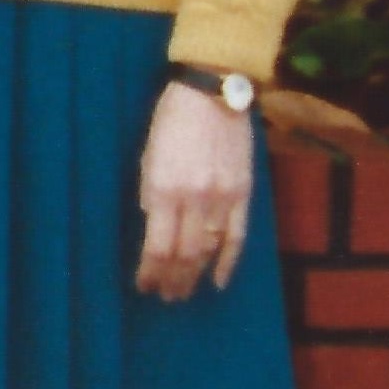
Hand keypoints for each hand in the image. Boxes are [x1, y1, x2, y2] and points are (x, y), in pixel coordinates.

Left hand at [134, 79, 258, 300]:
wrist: (213, 93)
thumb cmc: (171, 120)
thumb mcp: (147, 155)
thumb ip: (150, 192)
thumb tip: (153, 225)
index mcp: (163, 188)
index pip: (157, 246)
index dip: (150, 272)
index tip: (144, 285)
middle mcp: (194, 198)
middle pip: (183, 254)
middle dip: (172, 279)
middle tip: (166, 296)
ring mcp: (222, 197)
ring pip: (209, 250)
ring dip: (195, 275)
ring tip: (185, 292)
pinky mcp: (244, 193)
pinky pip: (237, 236)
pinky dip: (228, 262)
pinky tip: (218, 281)